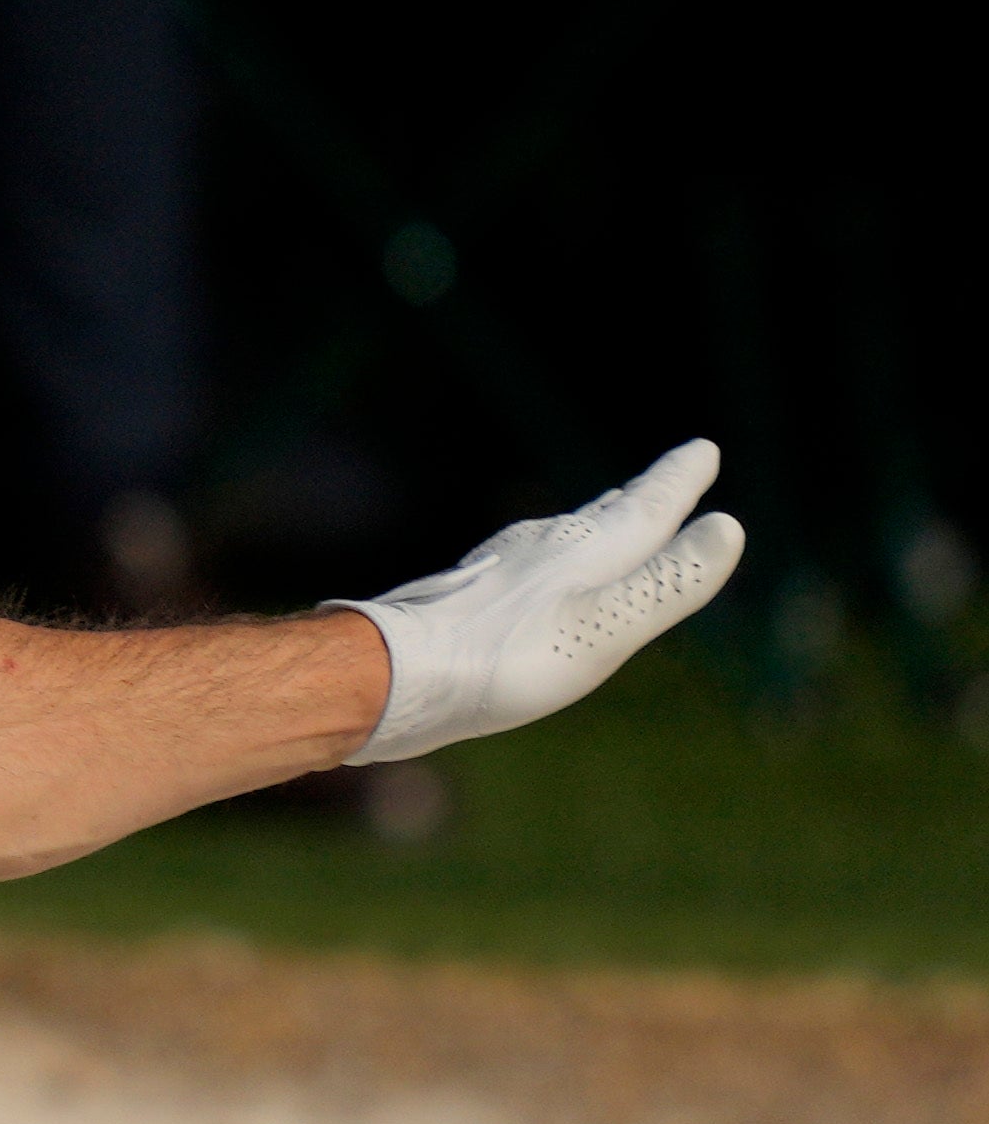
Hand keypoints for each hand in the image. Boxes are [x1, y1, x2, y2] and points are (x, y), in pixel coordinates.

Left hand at [328, 441, 746, 762]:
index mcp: (584, 552)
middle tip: (668, 473)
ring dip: (596, 522)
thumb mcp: (604, 626)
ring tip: (610, 514)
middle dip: (641, 496)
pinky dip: (552, 558)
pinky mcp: (467, 597)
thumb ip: (666, 583)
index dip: (678, 481)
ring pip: (563, 535)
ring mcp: (500, 569)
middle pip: (604, 514)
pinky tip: (533, 577)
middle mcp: (542, 548)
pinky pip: (527, 564)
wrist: (393, 674)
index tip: (702, 448)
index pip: (645, 506)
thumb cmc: (505, 657)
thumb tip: (729, 526)